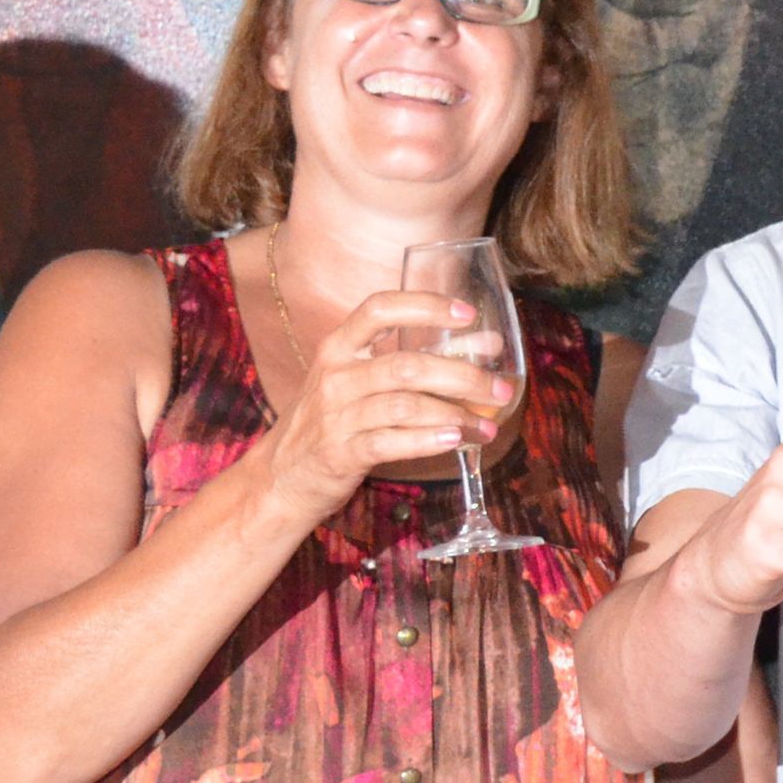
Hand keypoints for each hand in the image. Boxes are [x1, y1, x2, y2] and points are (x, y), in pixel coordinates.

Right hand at [256, 283, 512, 520]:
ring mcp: (335, 416)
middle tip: (501, 388)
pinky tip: (455, 441)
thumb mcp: (360, 381)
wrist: (282, 476)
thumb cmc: (333, 421)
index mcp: (339, 348)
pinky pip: (389, 443)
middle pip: (406, 365)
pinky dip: (426, 441)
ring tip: (487, 426)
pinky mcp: (339, 454)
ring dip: (455, 415)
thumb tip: (487, 343)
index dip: (424, 306)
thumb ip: (416, 360)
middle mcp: (335, 376)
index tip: (467, 313)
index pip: (378, 309)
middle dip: (462, 376)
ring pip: (404, 406)